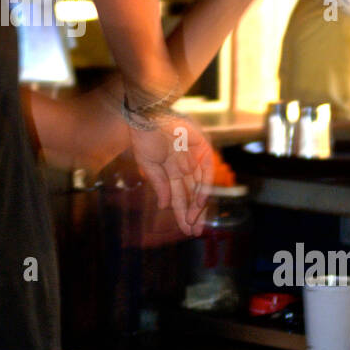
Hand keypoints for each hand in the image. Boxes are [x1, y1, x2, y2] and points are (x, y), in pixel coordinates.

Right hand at [127, 113, 213, 235]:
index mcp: (172, 171)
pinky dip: (203, 186)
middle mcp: (185, 167)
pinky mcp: (202, 147)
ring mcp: (194, 158)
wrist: (148, 117)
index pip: (180, 197)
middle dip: (192, 214)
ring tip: (196, 223)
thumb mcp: (149, 166)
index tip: (186, 229)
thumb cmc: (144, 138)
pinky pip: (205, 171)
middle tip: (194, 232)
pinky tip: (199, 202)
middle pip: (191, 195)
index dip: (182, 214)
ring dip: (198, 206)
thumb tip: (164, 206)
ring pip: (199, 187)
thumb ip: (159, 185)